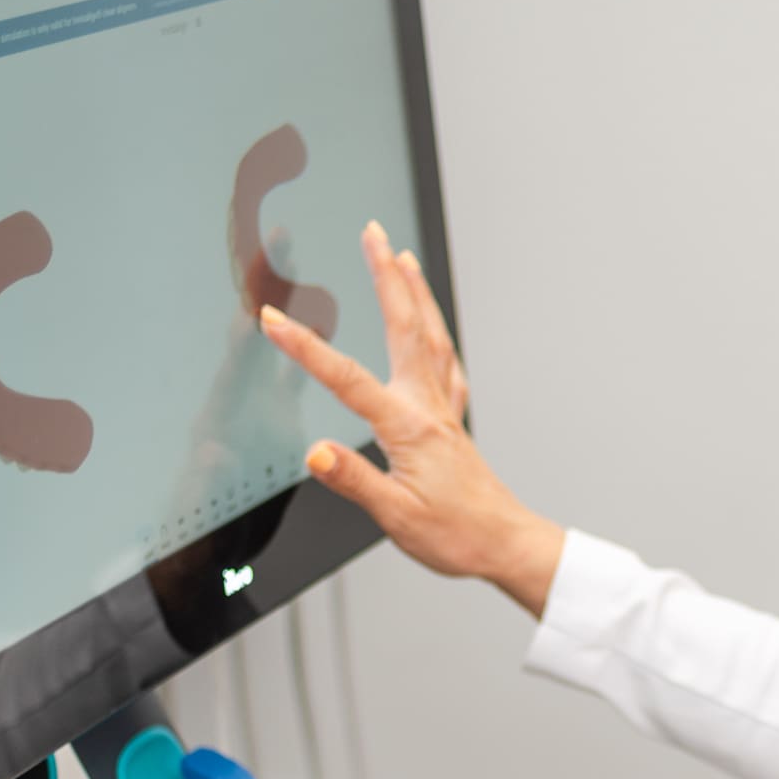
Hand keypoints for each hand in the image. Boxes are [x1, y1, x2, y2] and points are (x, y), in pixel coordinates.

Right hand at [259, 222, 566, 617]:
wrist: (505, 545)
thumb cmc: (455, 535)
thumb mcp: (395, 516)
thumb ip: (354, 479)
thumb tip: (316, 451)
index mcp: (407, 428)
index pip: (346, 379)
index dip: (306, 348)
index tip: (273, 319)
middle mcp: (428, 409)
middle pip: (405, 328)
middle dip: (386, 276)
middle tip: (373, 233)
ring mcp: (445, 411)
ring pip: (431, 336)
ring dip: (415, 292)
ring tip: (403, 256)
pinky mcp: (454, 424)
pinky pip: (446, 364)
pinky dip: (436, 334)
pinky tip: (433, 329)